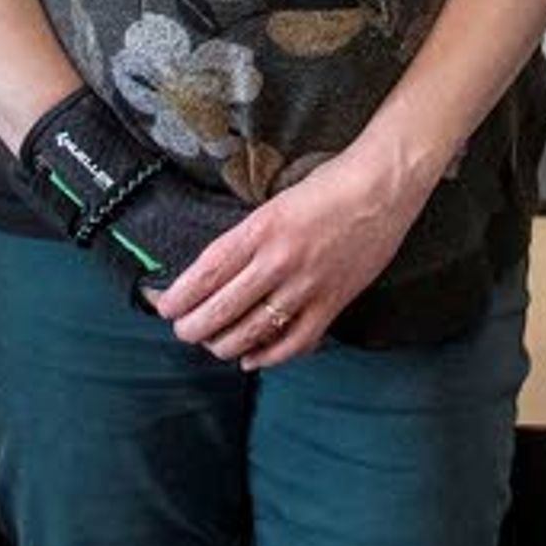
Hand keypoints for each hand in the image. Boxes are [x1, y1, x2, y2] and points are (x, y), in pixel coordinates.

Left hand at [154, 147, 426, 369]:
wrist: (382, 187)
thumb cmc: (329, 186)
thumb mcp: (275, 202)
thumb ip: (248, 238)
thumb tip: (215, 272)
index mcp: (260, 229)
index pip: (205, 274)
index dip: (178, 297)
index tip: (163, 307)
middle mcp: (278, 261)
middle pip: (220, 310)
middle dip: (192, 327)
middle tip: (182, 329)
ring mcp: (306, 286)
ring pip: (251, 332)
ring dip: (223, 344)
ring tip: (212, 343)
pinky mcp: (332, 303)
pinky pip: (293, 343)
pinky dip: (268, 357)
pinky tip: (252, 358)